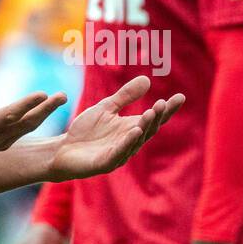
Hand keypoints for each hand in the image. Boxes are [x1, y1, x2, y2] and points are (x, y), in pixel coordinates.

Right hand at [0, 84, 67, 162]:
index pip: (11, 113)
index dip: (28, 104)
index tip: (43, 93)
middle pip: (27, 122)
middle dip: (46, 109)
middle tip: (63, 95)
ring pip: (27, 127)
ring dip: (44, 113)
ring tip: (58, 99)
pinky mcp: (0, 144)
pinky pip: (22, 132)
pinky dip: (35, 121)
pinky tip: (43, 113)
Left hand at [47, 76, 184, 180]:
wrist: (62, 150)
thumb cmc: (85, 131)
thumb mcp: (106, 107)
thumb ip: (125, 96)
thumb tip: (147, 80)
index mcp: (131, 129)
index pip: (154, 118)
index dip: (167, 110)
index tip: (180, 97)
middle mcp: (129, 143)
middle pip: (148, 130)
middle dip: (157, 117)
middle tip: (163, 103)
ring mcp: (118, 154)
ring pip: (136, 141)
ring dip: (144, 127)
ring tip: (151, 112)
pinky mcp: (105, 164)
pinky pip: (119, 153)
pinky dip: (128, 142)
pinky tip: (135, 131)